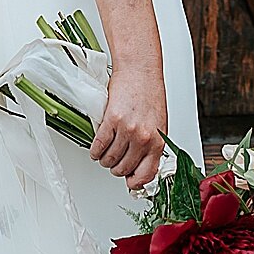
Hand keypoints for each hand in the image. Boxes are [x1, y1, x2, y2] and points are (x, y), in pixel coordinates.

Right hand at [90, 63, 167, 189]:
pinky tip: (96, 149)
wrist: (140, 71)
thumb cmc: (149, 94)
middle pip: (124, 169)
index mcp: (157, 142)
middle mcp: (143, 138)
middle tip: (114, 162)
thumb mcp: (158, 125)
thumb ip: (150, 146)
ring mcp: (127, 130)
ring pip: (110, 160)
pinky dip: (95, 151)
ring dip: (104, 160)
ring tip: (105, 154)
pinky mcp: (112, 121)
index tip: (129, 182)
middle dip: (116, 169)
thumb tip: (140, 165)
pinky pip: (99, 146)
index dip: (135, 182)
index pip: (146, 174)